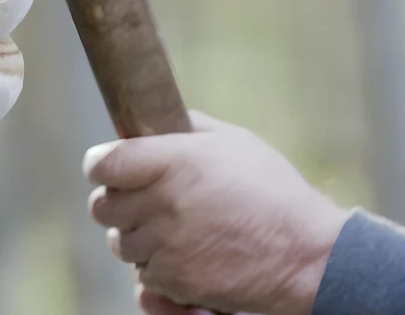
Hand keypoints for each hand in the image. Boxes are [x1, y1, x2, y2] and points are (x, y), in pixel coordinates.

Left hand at [83, 112, 350, 314]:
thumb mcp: (233, 141)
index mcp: (170, 162)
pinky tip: (185, 253)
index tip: (108, 166)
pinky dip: (157, 265)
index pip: (102, 163)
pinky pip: (143, 274)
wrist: (304, 254)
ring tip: (170, 228)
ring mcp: (164, 245)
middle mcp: (161, 203)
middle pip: (102, 206)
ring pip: (120, 243)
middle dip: (116, 201)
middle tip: (141, 199)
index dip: (100, 163)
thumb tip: (157, 124)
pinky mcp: (174, 280)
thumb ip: (187, 128)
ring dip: (136, 235)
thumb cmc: (272, 191)